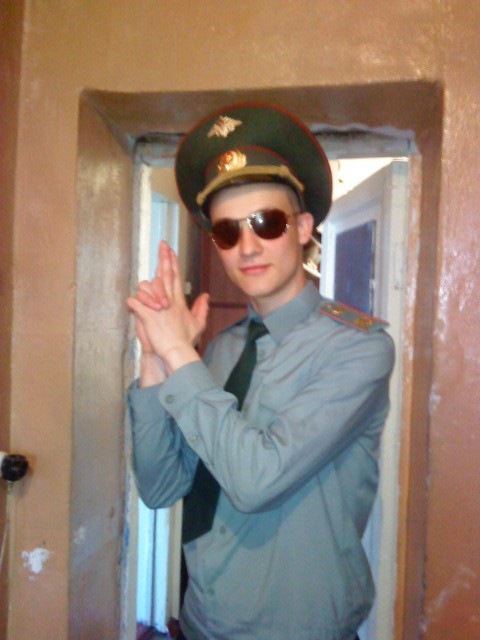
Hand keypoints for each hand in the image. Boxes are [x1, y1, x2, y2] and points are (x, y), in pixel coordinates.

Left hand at [127, 241, 208, 373]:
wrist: (178, 351)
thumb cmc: (186, 339)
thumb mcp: (198, 323)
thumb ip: (201, 308)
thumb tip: (206, 295)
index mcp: (178, 301)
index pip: (175, 276)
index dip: (172, 262)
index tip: (170, 250)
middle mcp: (169, 300)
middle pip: (165, 274)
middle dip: (164, 258)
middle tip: (162, 244)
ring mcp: (158, 307)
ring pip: (147, 287)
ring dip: (144, 291)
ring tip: (144, 298)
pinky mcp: (148, 316)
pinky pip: (136, 304)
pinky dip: (132, 303)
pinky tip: (132, 305)